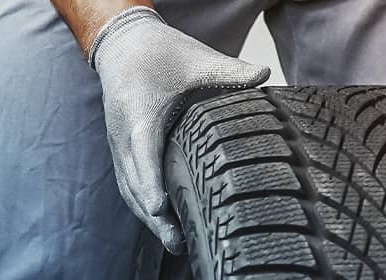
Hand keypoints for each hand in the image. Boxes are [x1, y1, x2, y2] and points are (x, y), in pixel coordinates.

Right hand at [88, 7, 270, 249]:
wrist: (123, 44)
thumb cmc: (158, 52)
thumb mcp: (195, 58)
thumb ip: (229, 71)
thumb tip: (265, 73)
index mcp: (140, 113)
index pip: (142, 153)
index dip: (150, 182)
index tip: (159, 207)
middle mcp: (124, 134)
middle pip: (134, 182)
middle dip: (153, 214)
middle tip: (177, 241)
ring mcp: (120, 145)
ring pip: (129, 189)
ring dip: (148, 218)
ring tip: (175, 242)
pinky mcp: (122, 151)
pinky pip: (129, 183)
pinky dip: (143, 206)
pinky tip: (163, 223)